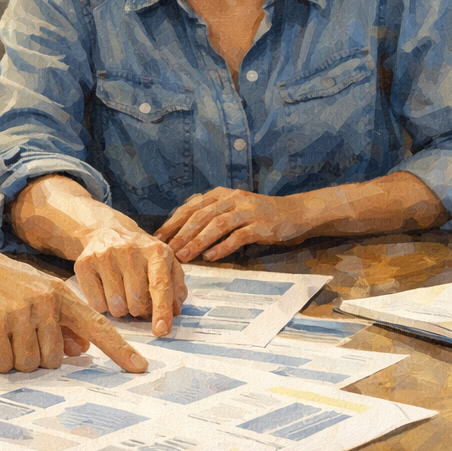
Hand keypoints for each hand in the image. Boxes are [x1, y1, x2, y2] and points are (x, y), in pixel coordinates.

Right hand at [0, 242, 148, 373]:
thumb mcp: (30, 293)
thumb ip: (58, 320)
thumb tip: (81, 348)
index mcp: (58, 293)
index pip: (97, 325)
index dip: (119, 350)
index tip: (140, 368)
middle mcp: (45, 301)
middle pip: (54, 359)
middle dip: (31, 355)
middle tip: (10, 331)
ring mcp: (20, 312)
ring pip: (28, 365)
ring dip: (9, 357)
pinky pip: (2, 365)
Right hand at [74, 227, 187, 336]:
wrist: (109, 230)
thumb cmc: (141, 254)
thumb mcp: (165, 262)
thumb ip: (175, 286)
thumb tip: (174, 312)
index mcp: (156, 251)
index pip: (159, 285)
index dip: (161, 310)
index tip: (161, 331)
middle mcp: (130, 250)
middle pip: (136, 302)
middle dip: (140, 310)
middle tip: (138, 300)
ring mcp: (105, 256)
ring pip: (116, 307)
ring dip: (122, 310)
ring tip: (123, 294)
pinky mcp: (84, 263)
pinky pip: (96, 304)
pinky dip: (104, 306)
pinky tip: (107, 291)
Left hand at [156, 188, 311, 261]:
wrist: (292, 213)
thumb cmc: (257, 214)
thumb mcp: (232, 207)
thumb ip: (210, 213)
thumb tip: (181, 227)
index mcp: (221, 194)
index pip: (191, 206)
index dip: (174, 221)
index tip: (159, 237)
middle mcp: (232, 199)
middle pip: (201, 215)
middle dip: (182, 233)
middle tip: (168, 250)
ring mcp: (247, 211)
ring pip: (217, 225)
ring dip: (198, 241)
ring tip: (184, 256)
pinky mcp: (260, 225)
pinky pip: (238, 236)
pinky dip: (223, 247)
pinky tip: (211, 257)